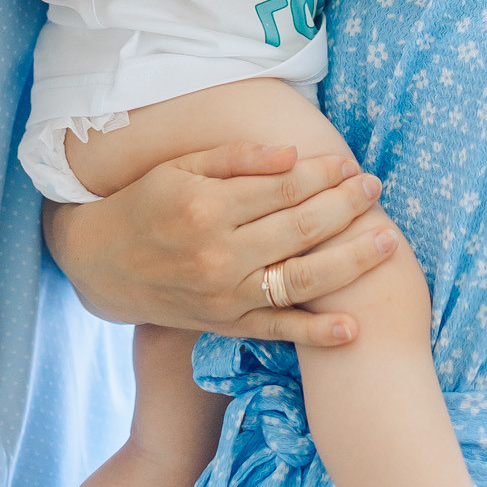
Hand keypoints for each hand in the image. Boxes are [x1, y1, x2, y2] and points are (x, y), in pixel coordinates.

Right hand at [44, 141, 399, 348]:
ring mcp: (224, 294)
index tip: (348, 165)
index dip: (322, 175)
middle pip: (300, 228)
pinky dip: (316, 332)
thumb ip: (236, 159)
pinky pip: (277, 329)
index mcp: (207, 205)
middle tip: (375, 190)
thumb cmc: (144, 204)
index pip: (282, 187)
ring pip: (301, 279)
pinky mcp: (224, 324)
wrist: (100, 264)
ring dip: (350, 262)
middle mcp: (218, 253)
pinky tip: (352, 328)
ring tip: (386, 242)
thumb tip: (292, 154)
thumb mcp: (179, 168)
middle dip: (346, 207)